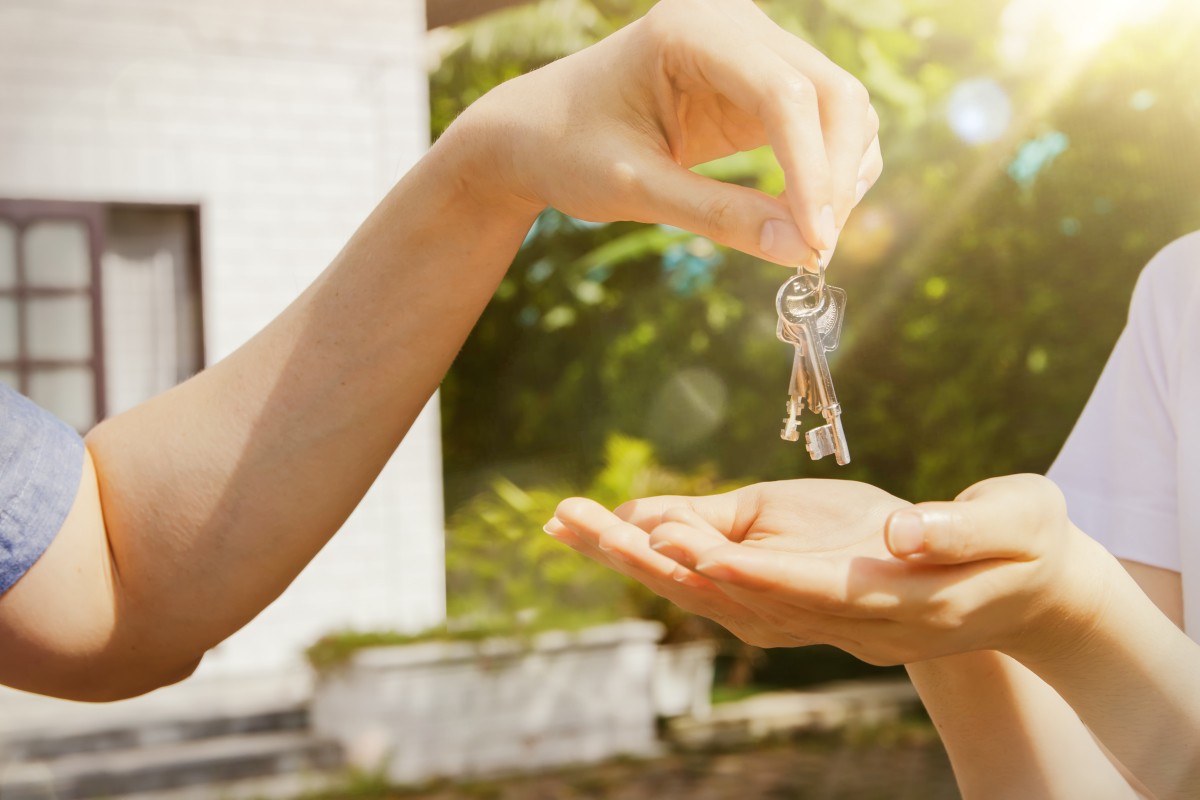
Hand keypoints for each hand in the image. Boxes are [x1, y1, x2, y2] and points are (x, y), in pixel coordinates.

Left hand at [452, 0, 882, 265]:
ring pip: (840, 105)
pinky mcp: (760, 82)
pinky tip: (805, 217)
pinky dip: (828, 169)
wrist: (536, 131)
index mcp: (690, 30)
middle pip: (831, 92)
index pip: (784, 95)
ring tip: (808, 241)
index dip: (812, 172)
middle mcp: (733, 23)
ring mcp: (753, 47)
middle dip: (836, 176)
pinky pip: (821, 122)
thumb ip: (718, 217)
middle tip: (817, 250)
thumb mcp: (635, 190)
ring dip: (842, 174)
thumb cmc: (568, 150)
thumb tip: (802, 251)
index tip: (815, 242)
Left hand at [548, 475, 1119, 665]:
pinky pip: (725, 581)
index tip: (688, 545)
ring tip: (571, 521)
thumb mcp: (1017, 522)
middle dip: (659, 561)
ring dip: (643, 559)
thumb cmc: (1027, 543)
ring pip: (717, 593)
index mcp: (895, 599)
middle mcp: (844, 618)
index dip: (751, 570)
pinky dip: (671, 557)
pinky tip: (621, 534)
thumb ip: (963, 532)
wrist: (1026, 585)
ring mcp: (821, 614)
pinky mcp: (806, 596)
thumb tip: (903, 536)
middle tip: (582, 523)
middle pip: (738, 595)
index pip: (811, 589)